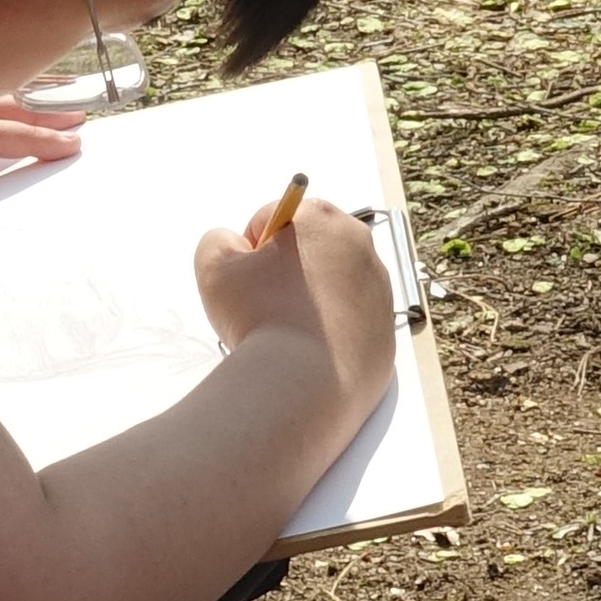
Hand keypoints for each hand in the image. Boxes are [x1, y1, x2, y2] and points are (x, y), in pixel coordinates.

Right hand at [191, 196, 394, 425]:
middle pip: (309, 250)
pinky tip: (308, 350)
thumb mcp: (214, 265)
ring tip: (286, 331)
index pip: (275, 219)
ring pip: (331, 286)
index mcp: (321, 219)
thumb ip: (218, 241)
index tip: (249, 279)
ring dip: (308, 301)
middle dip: (285, 271)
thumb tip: (234, 246)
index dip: (252, 249)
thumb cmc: (260, 317)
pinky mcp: (386, 328)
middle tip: (264, 305)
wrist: (304, 381)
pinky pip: (350, 322)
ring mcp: (379, 289)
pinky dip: (330, 331)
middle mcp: (360, 245)